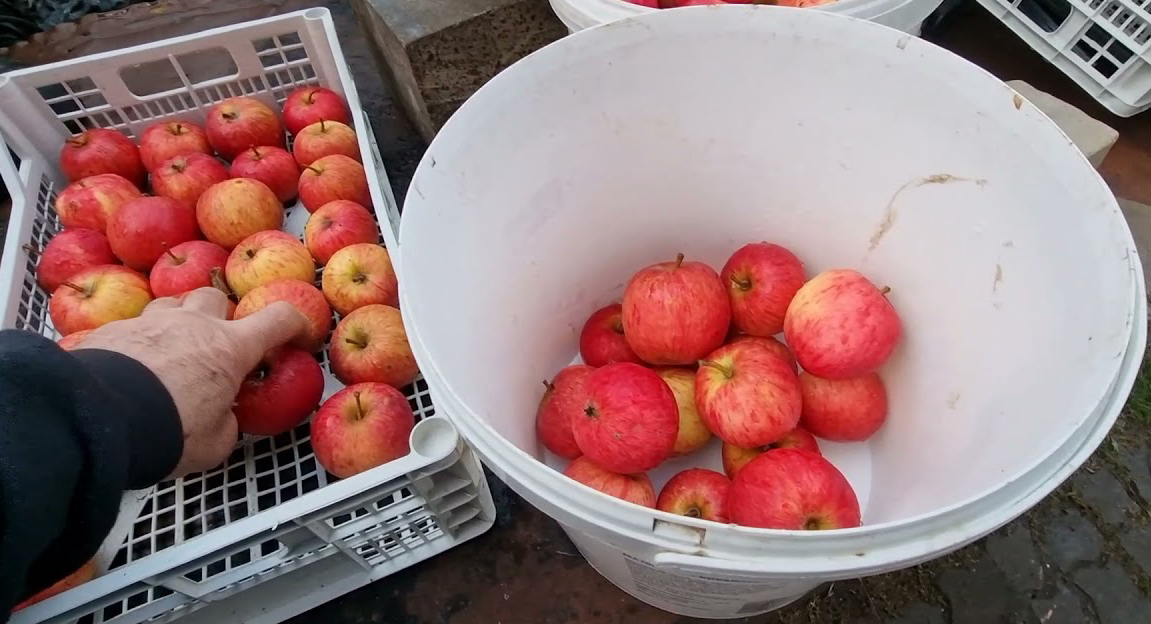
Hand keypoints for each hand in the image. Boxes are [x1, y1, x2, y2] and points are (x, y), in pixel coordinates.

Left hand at [73, 287, 309, 477]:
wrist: (100, 419)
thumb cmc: (169, 430)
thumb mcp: (214, 442)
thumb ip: (226, 424)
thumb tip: (222, 419)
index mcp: (229, 348)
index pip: (277, 319)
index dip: (293, 322)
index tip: (297, 332)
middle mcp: (192, 325)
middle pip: (213, 298)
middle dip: (218, 316)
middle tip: (214, 343)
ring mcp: (148, 323)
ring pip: (169, 304)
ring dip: (175, 322)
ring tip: (170, 350)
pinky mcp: (110, 331)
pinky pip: (129, 329)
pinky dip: (136, 344)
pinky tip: (129, 368)